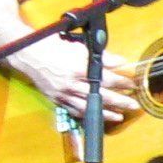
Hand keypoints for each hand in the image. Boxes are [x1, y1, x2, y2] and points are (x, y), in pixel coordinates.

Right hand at [23, 33, 141, 123]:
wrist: (29, 54)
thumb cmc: (53, 47)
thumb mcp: (80, 47)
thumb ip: (102, 57)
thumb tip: (120, 61)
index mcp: (80, 69)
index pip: (107, 79)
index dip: (122, 82)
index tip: (132, 84)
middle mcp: (72, 84)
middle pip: (101, 96)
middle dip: (120, 102)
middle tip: (133, 105)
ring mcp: (64, 94)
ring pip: (89, 107)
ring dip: (106, 113)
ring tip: (119, 116)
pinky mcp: (56, 99)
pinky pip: (74, 110)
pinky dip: (86, 114)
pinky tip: (96, 116)